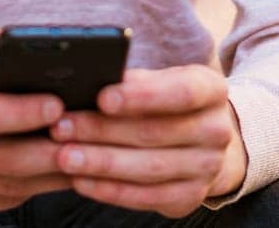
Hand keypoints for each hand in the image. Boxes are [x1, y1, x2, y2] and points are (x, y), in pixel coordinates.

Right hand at [0, 20, 72, 216]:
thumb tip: (27, 45)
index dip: (21, 113)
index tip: (58, 103)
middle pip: (5, 159)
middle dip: (54, 149)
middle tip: (90, 132)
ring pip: (13, 185)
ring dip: (55, 171)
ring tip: (88, 150)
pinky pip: (7, 199)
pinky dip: (39, 185)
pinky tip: (62, 167)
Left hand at [48, 65, 246, 216]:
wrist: (203, 141)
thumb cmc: (168, 102)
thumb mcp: (161, 81)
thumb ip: (134, 81)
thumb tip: (89, 81)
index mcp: (211, 91)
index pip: (181, 92)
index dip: (142, 96)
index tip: (102, 97)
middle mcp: (217, 130)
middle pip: (155, 132)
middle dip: (103, 130)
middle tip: (61, 127)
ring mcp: (207, 168)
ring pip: (148, 168)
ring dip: (101, 163)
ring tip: (64, 156)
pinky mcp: (190, 197)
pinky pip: (146, 197)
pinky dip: (111, 190)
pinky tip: (81, 181)